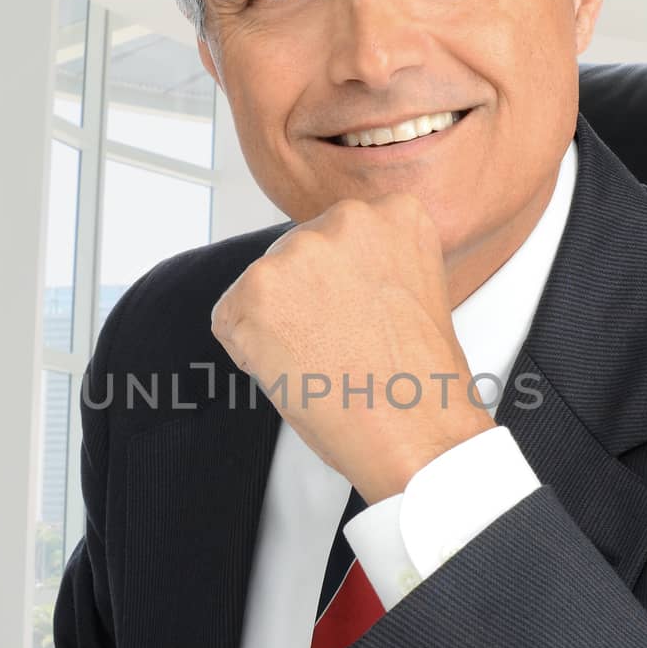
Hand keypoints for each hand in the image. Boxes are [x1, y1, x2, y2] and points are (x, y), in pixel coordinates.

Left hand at [211, 193, 496, 503]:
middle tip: (342, 345)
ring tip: (324, 359)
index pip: (335, 239)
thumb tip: (324, 273)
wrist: (415, 433)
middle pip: (295, 257)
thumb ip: (370, 263)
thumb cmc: (417, 381)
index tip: (360, 317)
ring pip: (260, 288)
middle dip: (305, 302)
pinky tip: (297, 370)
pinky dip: (249, 352)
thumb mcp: (411, 291)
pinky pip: (229, 320)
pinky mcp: (257, 289)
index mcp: (393, 213)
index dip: (341, 289)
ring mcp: (299, 251)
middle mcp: (345, 219)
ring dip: (278, 327)